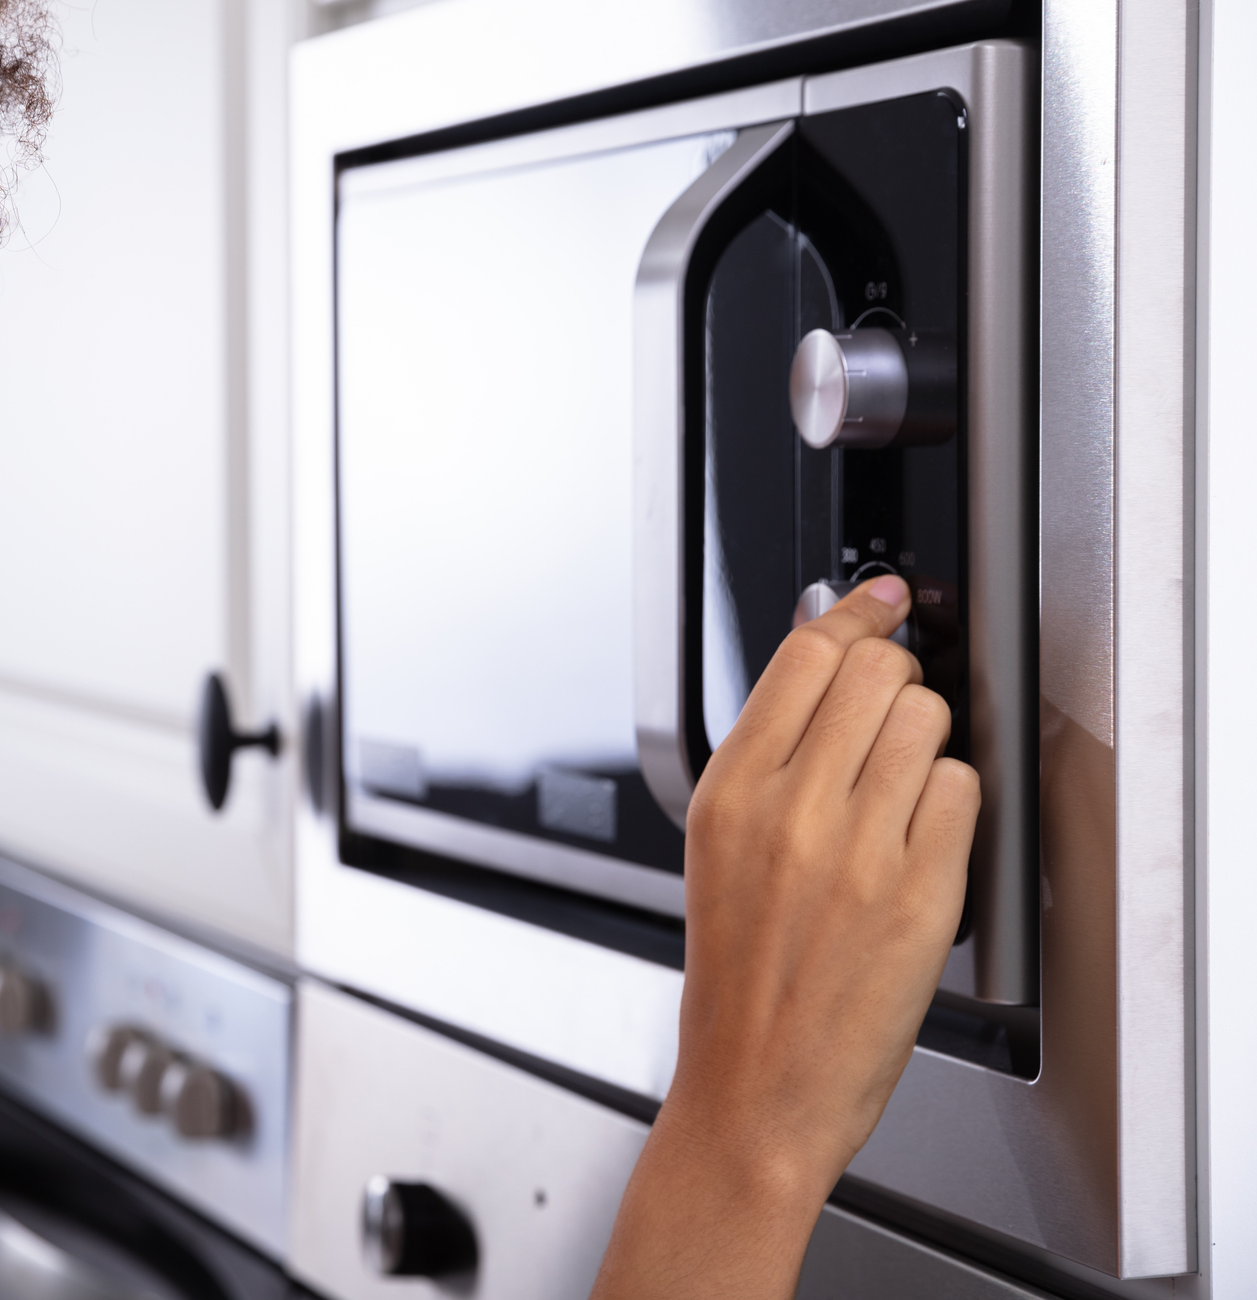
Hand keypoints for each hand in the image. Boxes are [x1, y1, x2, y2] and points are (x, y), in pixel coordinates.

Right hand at [590, 575, 978, 1298]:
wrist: (754, 1085)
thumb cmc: (738, 977)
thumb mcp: (719, 849)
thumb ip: (768, 759)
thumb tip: (821, 664)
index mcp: (728, 792)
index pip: (804, 655)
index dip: (856, 617)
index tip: (882, 599)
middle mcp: (788, 808)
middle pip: (877, 671)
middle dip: (900, 676)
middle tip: (898, 706)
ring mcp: (855, 847)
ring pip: (929, 720)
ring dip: (932, 742)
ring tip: (905, 792)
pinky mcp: (918, 891)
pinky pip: (964, 791)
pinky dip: (957, 803)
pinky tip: (925, 840)